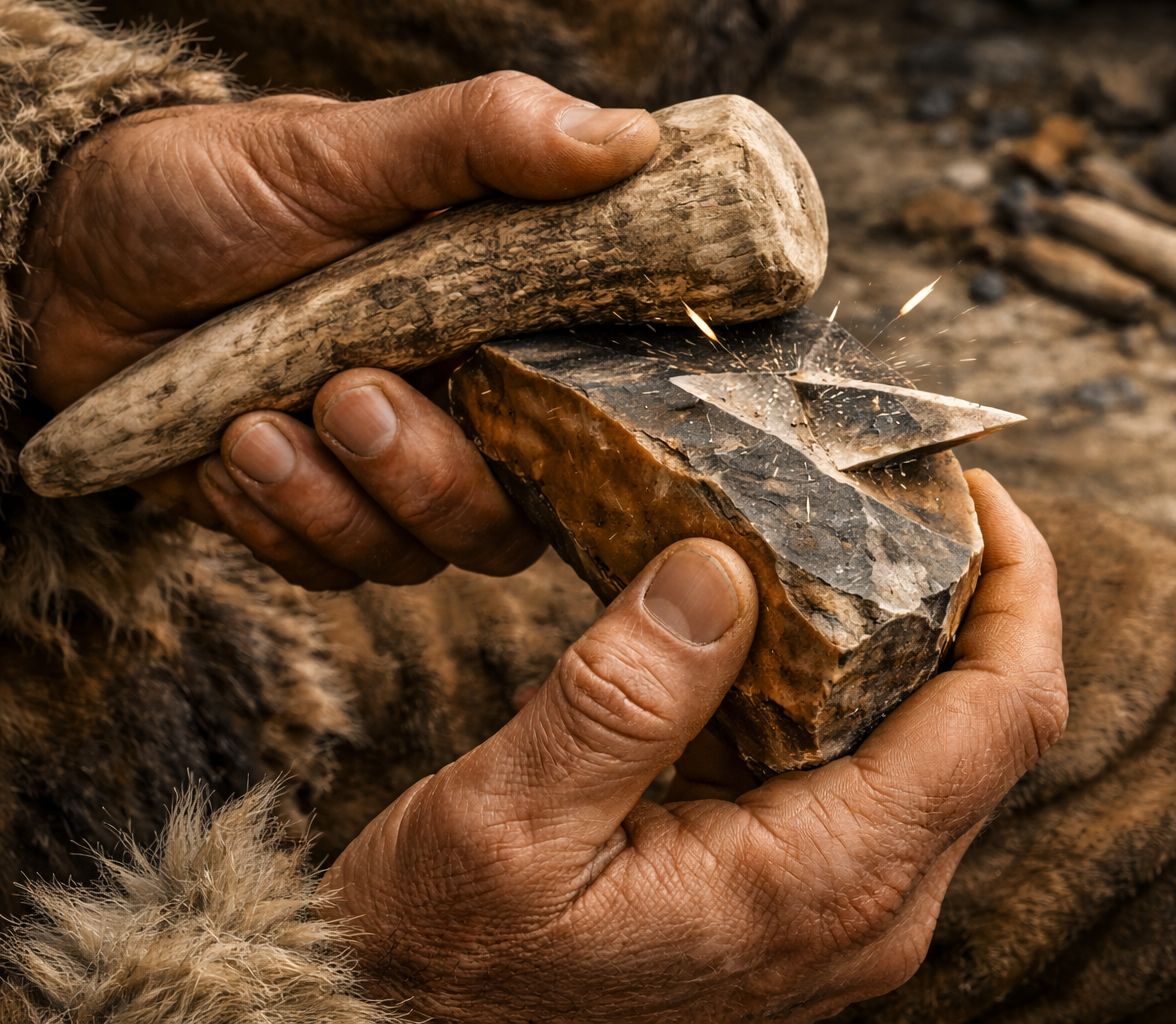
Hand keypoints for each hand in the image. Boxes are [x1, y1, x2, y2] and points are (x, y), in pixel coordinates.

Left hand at [17, 72, 659, 587]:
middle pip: (507, 523)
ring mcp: (386, 479)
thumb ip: (483, 140)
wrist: (71, 259)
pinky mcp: (314, 522)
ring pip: (415, 558)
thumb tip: (629, 140)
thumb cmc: (214, 188)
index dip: (571, 438)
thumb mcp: (345, 150)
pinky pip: (326, 571)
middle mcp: (461, 419)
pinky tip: (223, 449)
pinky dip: (274, 521)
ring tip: (250, 424)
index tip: (495, 392)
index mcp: (501, 332)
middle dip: (425, 478)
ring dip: (334, 502)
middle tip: (345, 396)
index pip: (588, 422)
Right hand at [322, 471, 1067, 1022]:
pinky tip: (787, 630)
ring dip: (920, 640)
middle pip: (992, 730)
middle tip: (908, 498)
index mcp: (821, 884)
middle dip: (980, 601)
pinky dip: (858, 691)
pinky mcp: (808, 905)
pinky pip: (876, 780)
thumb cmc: (450, 955)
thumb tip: (719, 567)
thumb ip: (622, 696)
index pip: (1000, 718)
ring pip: (942, 753)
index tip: (969, 491)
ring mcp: (845, 916)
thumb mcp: (507, 819)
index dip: (1019, 590)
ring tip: (854, 542)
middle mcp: (867, 912)